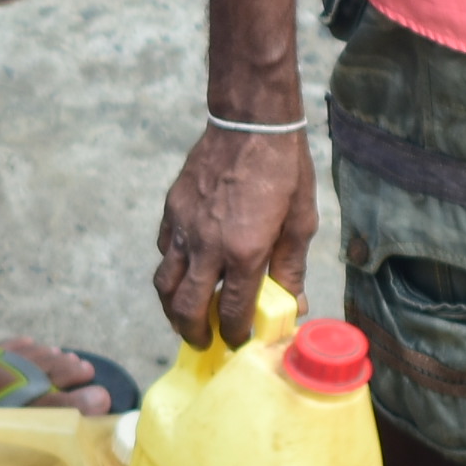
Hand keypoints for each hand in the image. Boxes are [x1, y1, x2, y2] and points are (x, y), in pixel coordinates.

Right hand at [151, 119, 319, 353]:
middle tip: (203, 341)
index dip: (235, 336)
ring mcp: (184, 228)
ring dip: (173, 308)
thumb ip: (292, 266)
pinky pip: (164, 252)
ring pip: (165, 284)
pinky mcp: (172, 211)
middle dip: (194, 333)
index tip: (238, 343)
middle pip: (187, 308)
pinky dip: (172, 270)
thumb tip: (294, 303)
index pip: (233, 312)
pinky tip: (186, 271)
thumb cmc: (283, 168)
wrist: (250, 122)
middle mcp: (207, 246)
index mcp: (245, 251)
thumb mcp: (301, 220)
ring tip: (185, 316)